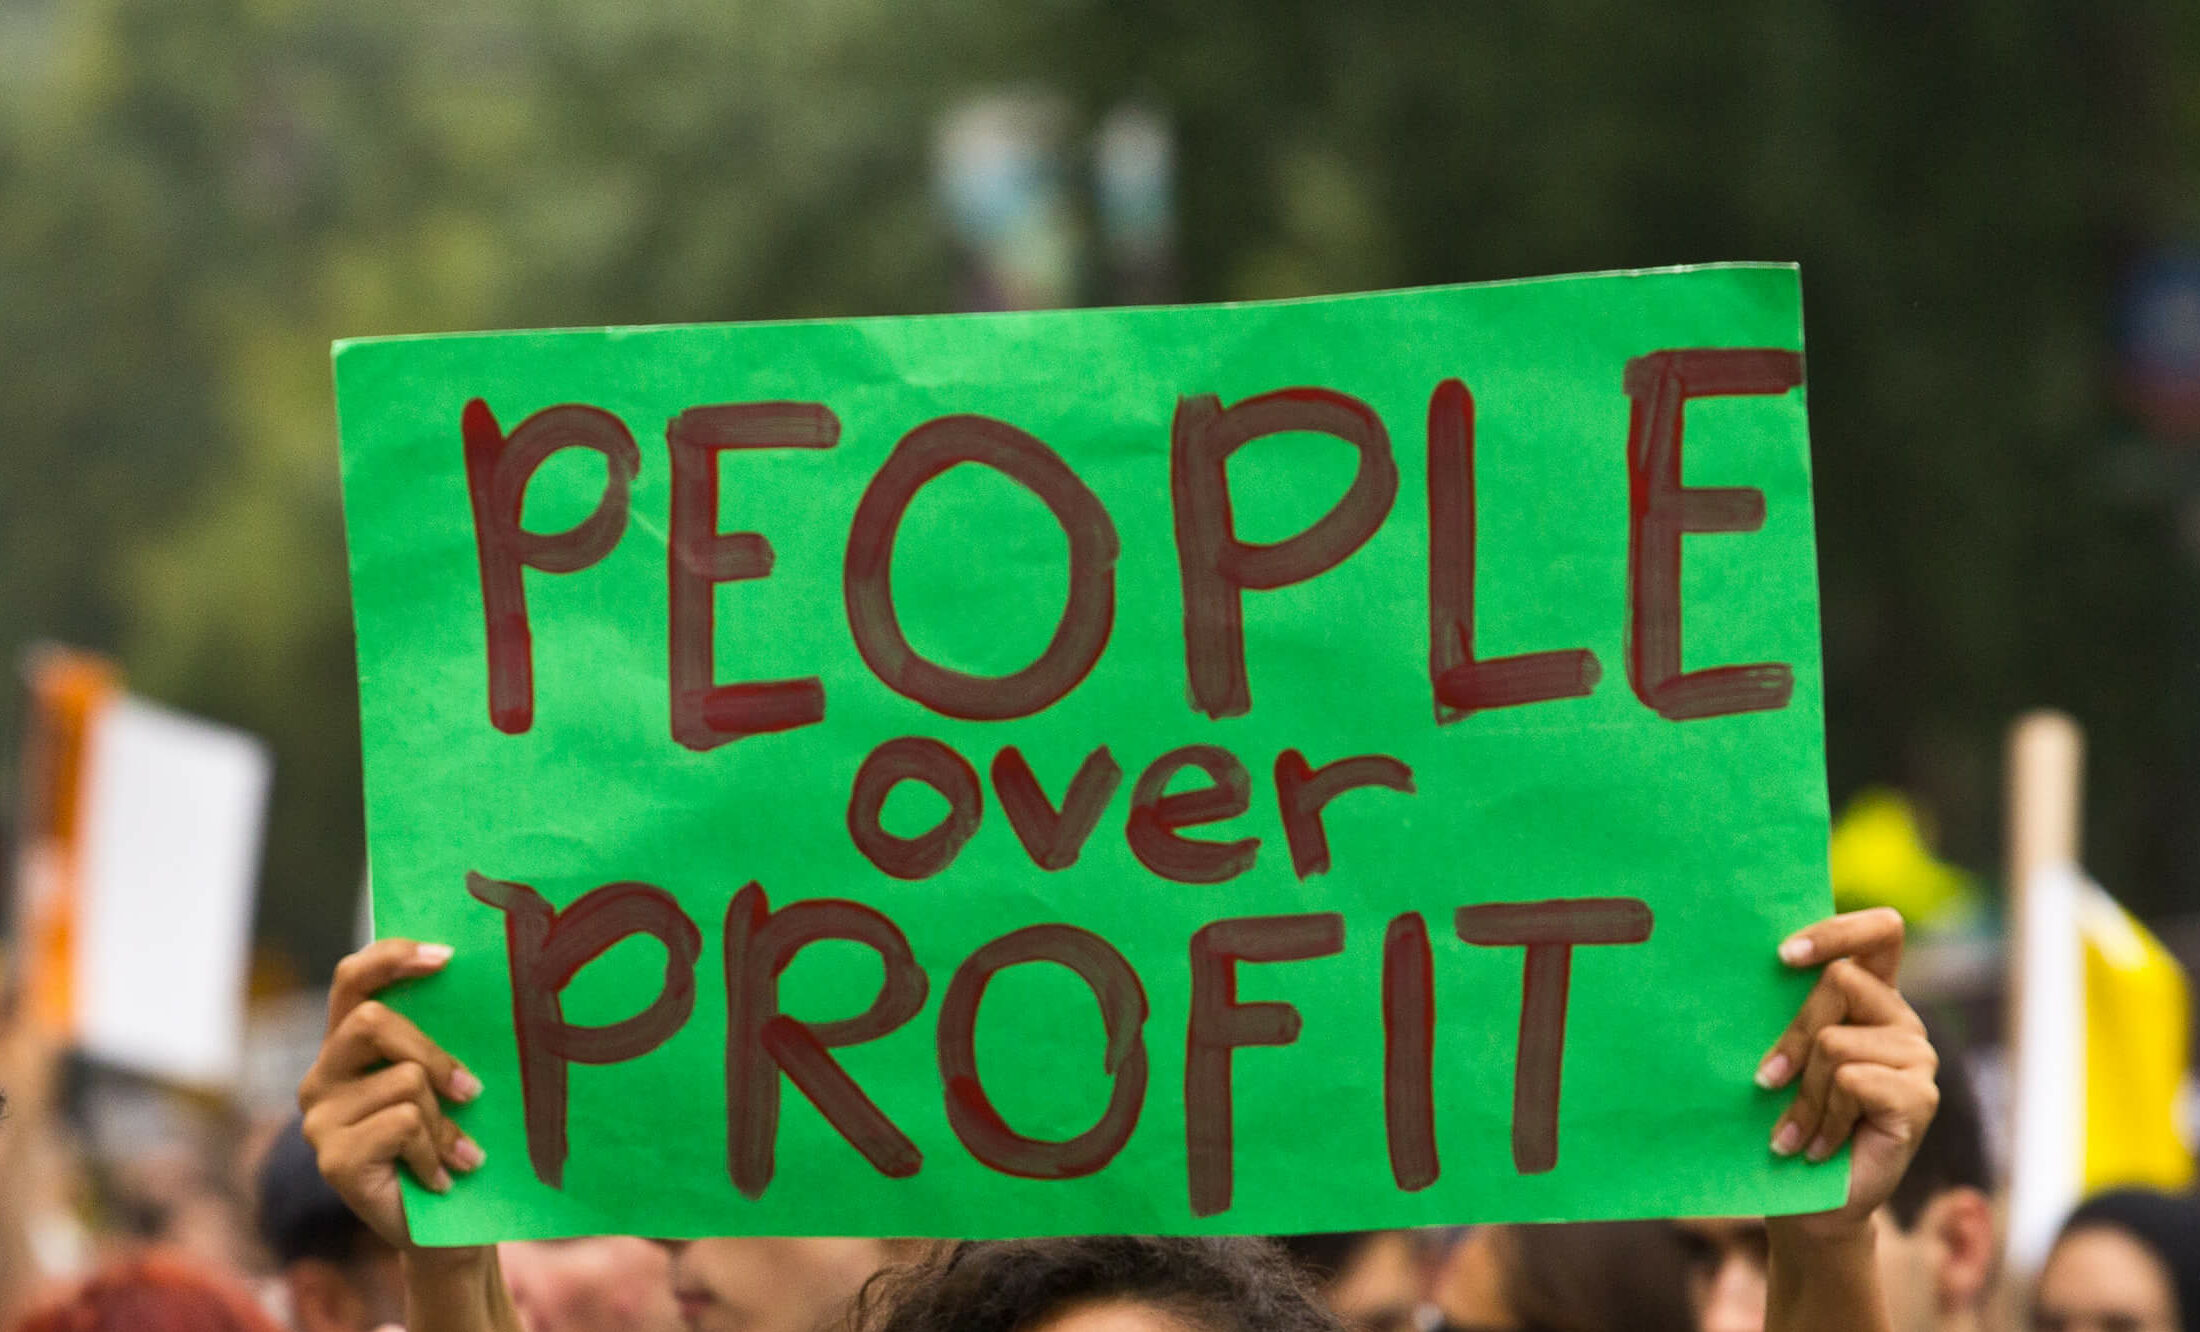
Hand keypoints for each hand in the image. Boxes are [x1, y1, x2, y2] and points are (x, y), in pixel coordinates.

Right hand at [298, 939, 486, 1247]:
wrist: (448, 1226)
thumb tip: (487, 978)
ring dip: (446, 1119)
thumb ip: (443, 1035)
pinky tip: (442, 1176)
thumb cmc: (454, 1141)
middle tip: (473, 1090)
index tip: (446, 957)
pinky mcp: (332, 1157)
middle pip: (372, 1021)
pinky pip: (403, 1124)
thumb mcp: (449, 1079)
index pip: (352, 979)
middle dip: (433, 1051)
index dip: (391, 958)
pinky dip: (436, 1150)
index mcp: (348, 1046)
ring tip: (460, 1151)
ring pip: (403, 1079)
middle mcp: (322, 1076)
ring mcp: (320, 1119)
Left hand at [1753, 908, 1937, 1235]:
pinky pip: (1851, 1081)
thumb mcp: (1781, 1052)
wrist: (1806, 1195)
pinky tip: (1817, 1145)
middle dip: (1791, 1035)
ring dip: (1803, 1093)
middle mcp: (1900, 1020)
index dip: (1838, 929)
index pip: (1881, 932)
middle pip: (1840, 980)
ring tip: (1795, 1130)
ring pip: (1835, 1040)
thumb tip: (1733, 962)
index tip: (1782, 956)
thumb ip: (1783, 1008)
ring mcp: (1917, 1058)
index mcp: (1872, 996)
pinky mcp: (1919, 1097)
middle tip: (1766, 1082)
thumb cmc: (1784, 1115)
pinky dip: (1822, 1117)